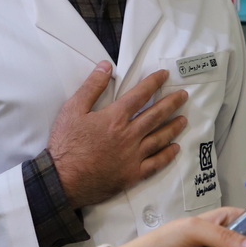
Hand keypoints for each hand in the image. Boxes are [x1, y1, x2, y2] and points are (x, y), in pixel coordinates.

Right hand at [49, 62, 187, 207]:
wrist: (61, 181)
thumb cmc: (65, 144)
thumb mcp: (72, 110)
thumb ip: (91, 87)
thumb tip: (106, 66)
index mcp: (115, 118)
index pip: (140, 95)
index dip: (154, 83)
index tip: (165, 75)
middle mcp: (128, 135)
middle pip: (155, 115)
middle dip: (171, 103)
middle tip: (184, 96)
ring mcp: (133, 156)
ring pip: (159, 138)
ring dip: (173, 127)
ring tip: (184, 119)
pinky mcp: (132, 174)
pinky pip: (156, 163)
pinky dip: (167, 155)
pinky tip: (175, 148)